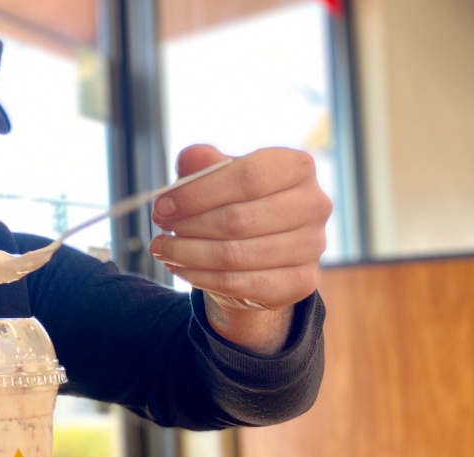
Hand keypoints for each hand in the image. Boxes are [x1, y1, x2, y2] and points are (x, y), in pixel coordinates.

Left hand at [151, 145, 331, 351]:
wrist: (258, 254)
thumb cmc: (236, 205)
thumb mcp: (217, 178)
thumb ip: (203, 164)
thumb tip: (192, 158)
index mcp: (297, 167)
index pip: (248, 177)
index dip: (198, 193)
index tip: (163, 205)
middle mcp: (314, 205)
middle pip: (239, 219)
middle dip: (189, 225)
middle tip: (160, 228)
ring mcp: (312, 246)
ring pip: (234, 255)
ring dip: (188, 253)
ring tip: (163, 248)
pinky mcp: (300, 282)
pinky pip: (238, 282)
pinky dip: (200, 277)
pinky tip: (179, 267)